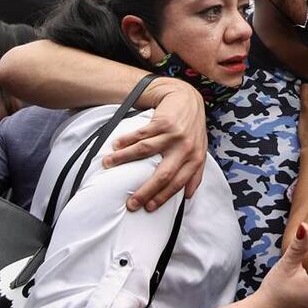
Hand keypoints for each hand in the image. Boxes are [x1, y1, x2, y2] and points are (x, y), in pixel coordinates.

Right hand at [104, 78, 207, 211]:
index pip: (178, 183)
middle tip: (130, 203)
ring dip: (123, 159)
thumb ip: (195, 172)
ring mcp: (174, 135)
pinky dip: (126, 140)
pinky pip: (140, 134)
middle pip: (163, 175)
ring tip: (107, 164)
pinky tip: (115, 146)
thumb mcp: (199, 150)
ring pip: (144, 151)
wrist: (188, 99)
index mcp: (195, 159)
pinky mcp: (163, 122)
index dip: (163, 197)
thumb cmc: (192, 129)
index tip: (148, 208)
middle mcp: (185, 148)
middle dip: (145, 191)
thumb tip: (188, 197)